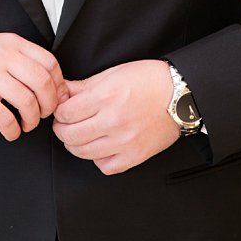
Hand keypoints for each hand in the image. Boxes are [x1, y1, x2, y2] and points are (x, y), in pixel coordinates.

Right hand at [0, 33, 66, 141]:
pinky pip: (5, 119)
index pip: (49, 63)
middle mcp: (2, 58)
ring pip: (27, 102)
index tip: (56, 96)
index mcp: (11, 44)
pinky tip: (11, 131)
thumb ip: (26, 61)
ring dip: (33, 119)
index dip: (59, 83)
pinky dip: (13, 130)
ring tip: (28, 123)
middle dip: (49, 104)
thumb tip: (60, 87)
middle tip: (45, 113)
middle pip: (42, 83)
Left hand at [53, 59, 178, 174]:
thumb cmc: (149, 80)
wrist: (181, 95)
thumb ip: (83, 86)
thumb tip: (61, 91)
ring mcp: (125, 141)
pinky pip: (106, 167)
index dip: (59, 112)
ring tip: (79, 135)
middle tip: (65, 124)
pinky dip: (98, 159)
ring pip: (83, 153)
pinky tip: (100, 147)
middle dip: (62, 129)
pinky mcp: (136, 155)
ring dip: (75, 145)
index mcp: (105, 97)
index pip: (65, 113)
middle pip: (69, 135)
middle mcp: (113, 121)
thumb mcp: (112, 74)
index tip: (62, 110)